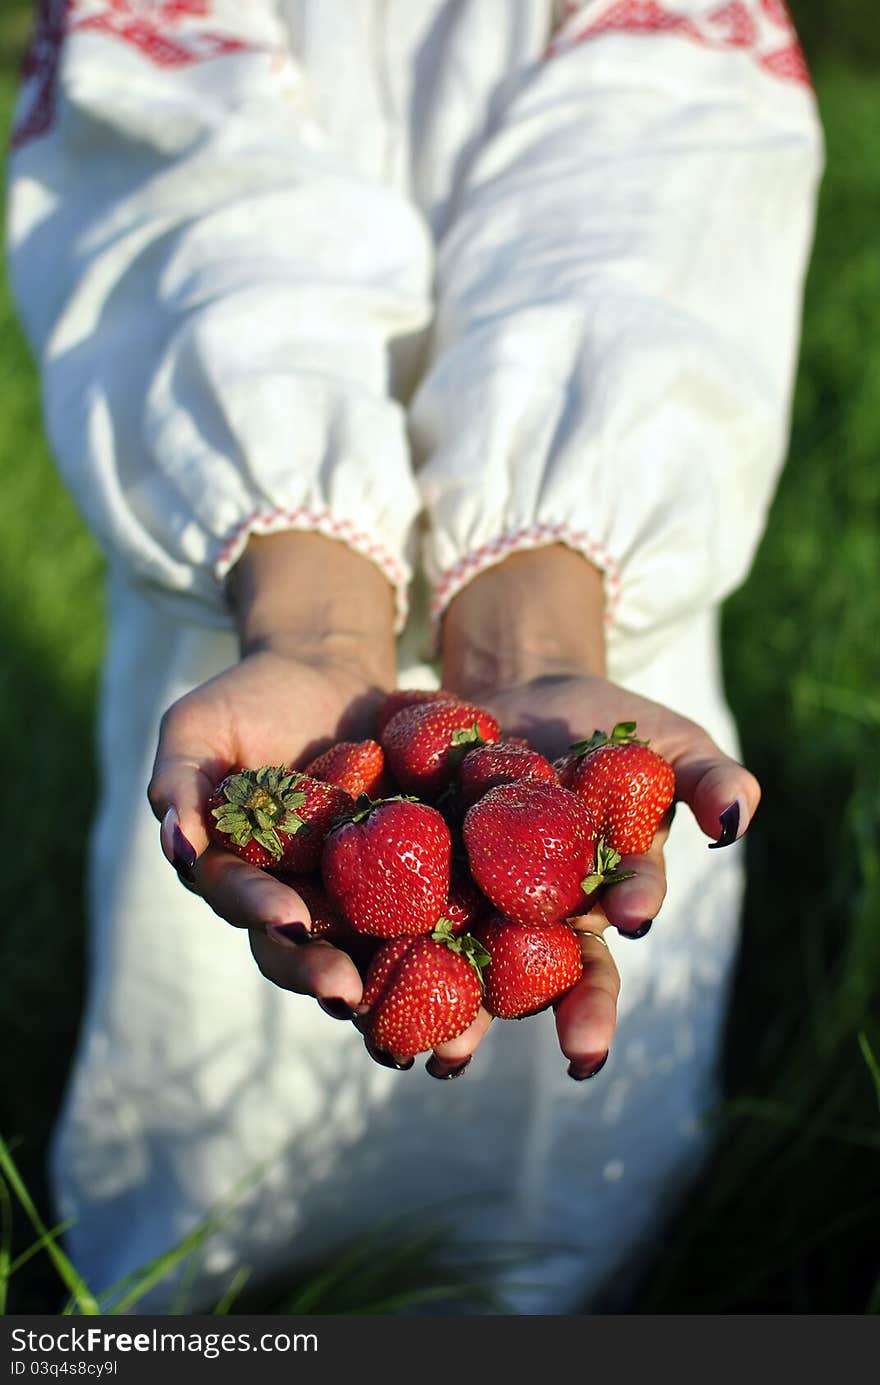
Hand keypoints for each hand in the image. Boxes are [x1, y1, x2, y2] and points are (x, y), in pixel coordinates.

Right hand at [147, 533, 396, 1015]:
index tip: (287, 920)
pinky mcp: (404, 874)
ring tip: (397, 1008)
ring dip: (379, 980)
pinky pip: (419, 911)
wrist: (327, 670)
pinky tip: (466, 959)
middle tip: (346, 992)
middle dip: (319, 972)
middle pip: (300, 948)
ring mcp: (348, 892)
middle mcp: (292, 895)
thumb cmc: (249, 700)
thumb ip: (177, 784)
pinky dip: (440, 939)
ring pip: (359, 949)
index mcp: (237, 873)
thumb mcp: (198, 729)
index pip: (245, 904)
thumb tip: (176, 847)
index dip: (264, 914)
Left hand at [418, 546, 759, 1081]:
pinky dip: (380, 946)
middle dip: (513, 1019)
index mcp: (598, 896)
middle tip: (485, 1060)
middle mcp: (537, 914)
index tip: (592, 1022)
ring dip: (443, 1011)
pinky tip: (357, 980)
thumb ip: (707, 775)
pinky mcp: (417, 870)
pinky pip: (397, 915)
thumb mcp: (666, 740)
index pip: (606, 945)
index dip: (597, 986)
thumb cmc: (606, 722)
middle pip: (531, 975)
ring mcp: (477, 897)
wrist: (521, 689)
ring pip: (461, 965)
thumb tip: (739, 818)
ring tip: (429, 1053)